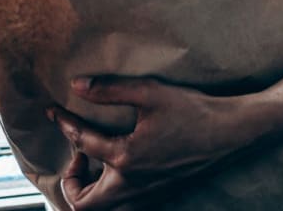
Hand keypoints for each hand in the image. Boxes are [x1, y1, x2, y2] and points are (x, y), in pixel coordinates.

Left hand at [50, 75, 256, 209]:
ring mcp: (147, 193)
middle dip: (70, 182)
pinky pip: (123, 202)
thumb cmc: (191, 110)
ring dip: (89, 188)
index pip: (81, 143)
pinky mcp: (158, 193)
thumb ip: (109, 89)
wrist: (229, 133)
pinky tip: (115, 160)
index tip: (53, 111)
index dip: (63, 124)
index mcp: (127, 159)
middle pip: (84, 205)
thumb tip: (77, 85)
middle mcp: (133, 184)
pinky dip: (109, 188)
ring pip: (105, 207)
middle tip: (76, 153)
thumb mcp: (148, 92)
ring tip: (92, 156)